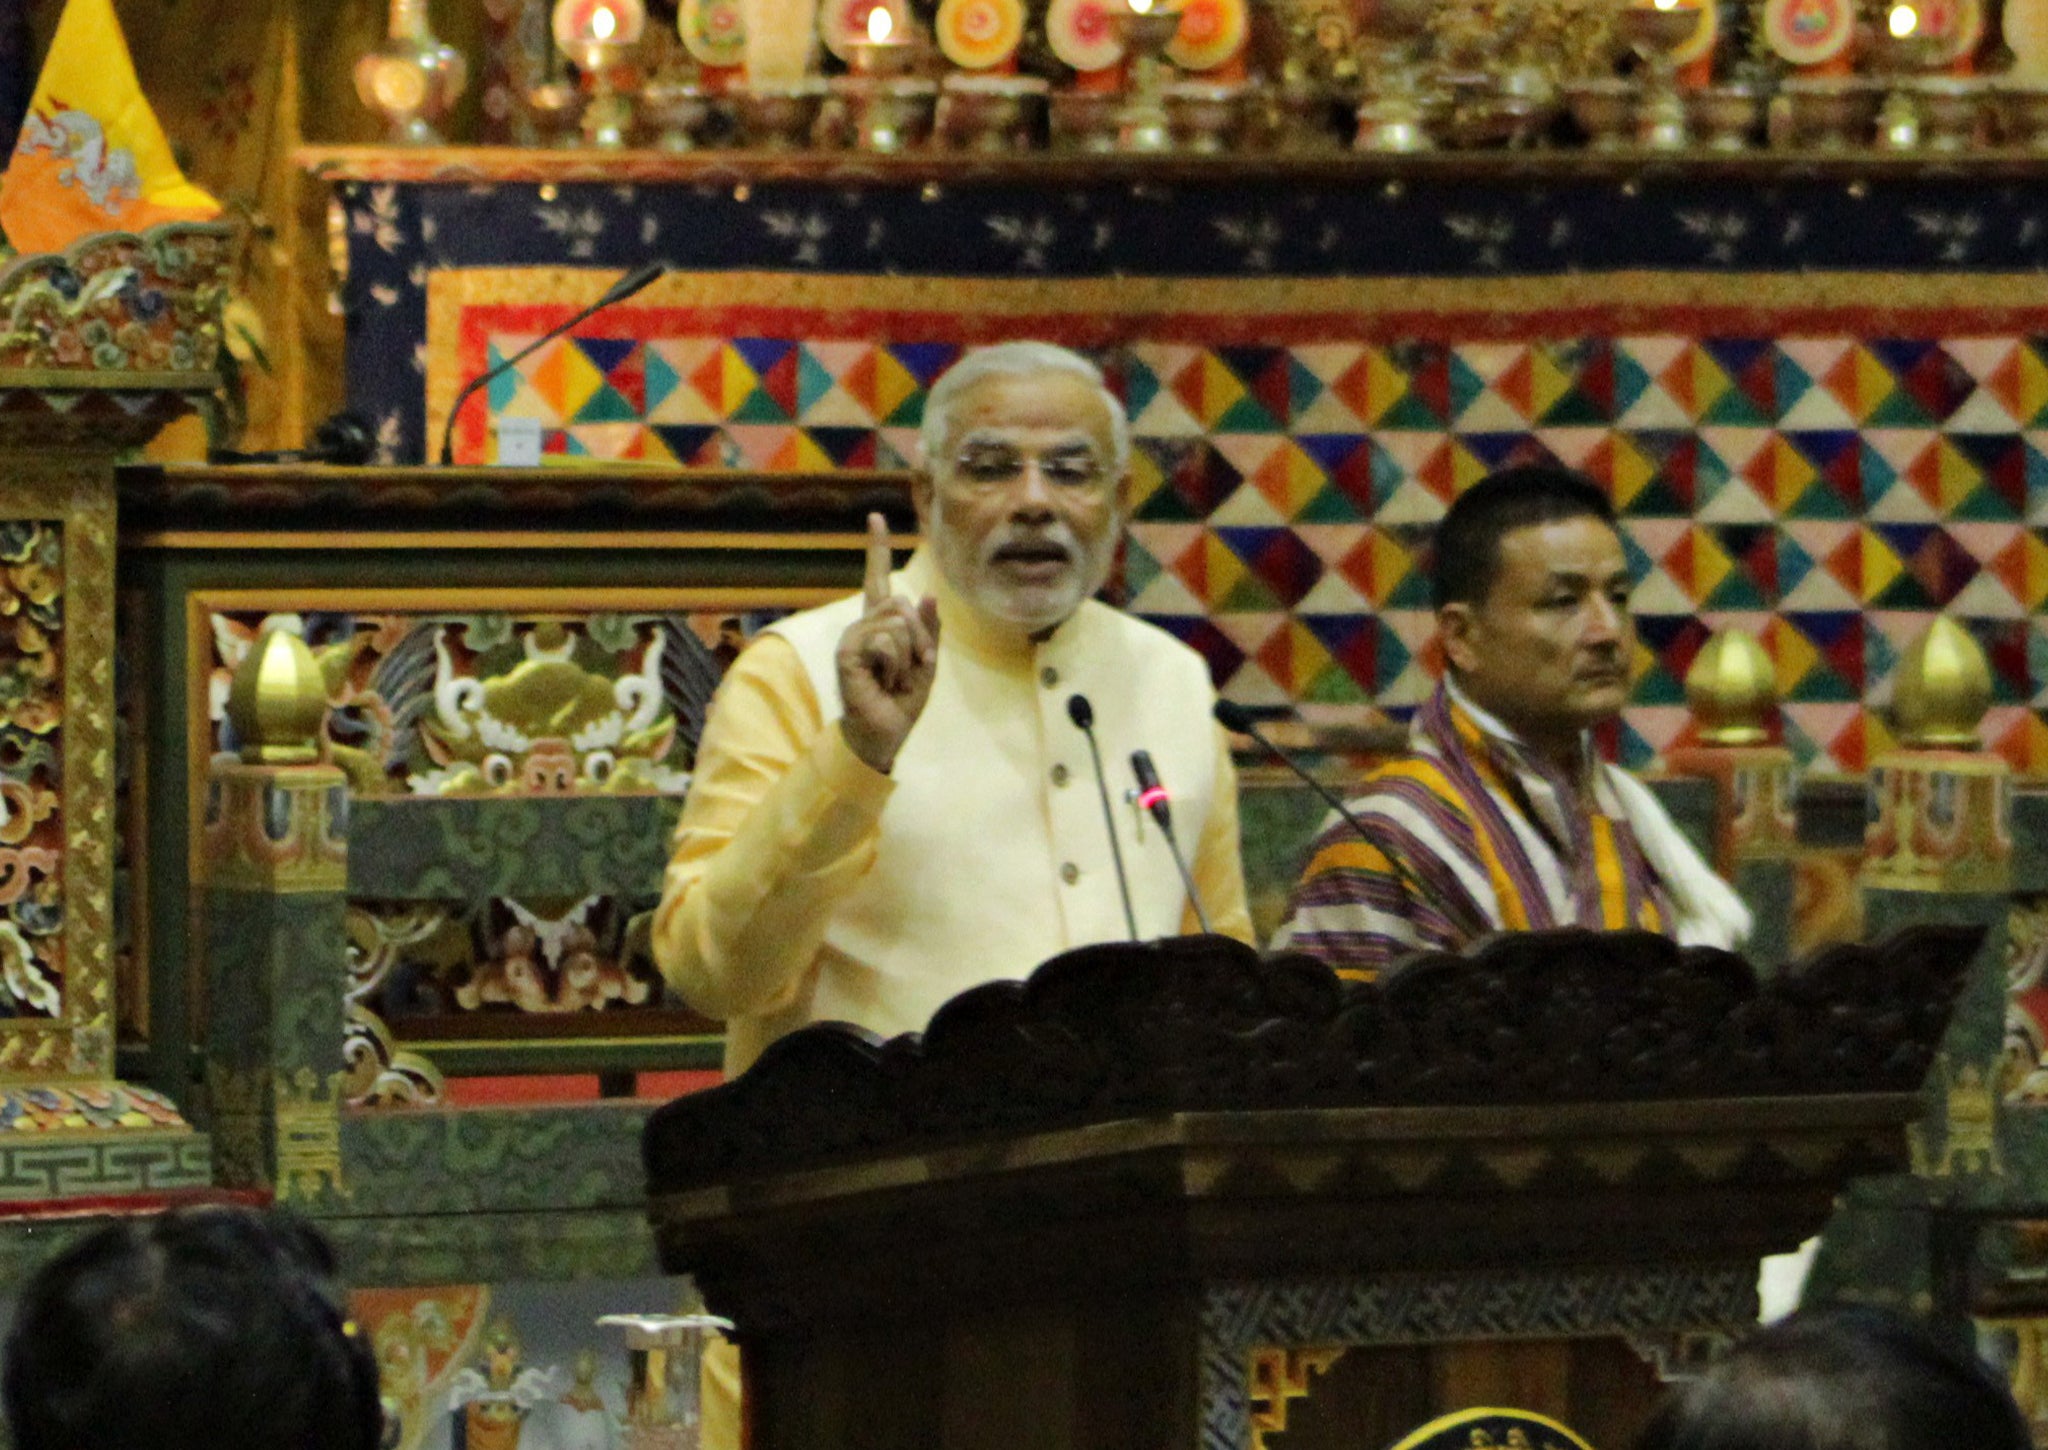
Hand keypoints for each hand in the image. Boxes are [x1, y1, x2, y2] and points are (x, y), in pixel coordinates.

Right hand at [836, 513, 939, 773]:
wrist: (885, 732)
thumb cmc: (902, 699)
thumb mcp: (927, 661)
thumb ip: (928, 629)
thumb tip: (926, 594)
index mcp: (881, 622)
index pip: (878, 578)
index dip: (876, 547)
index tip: (874, 517)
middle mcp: (864, 624)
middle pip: (903, 605)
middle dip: (921, 640)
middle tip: (912, 669)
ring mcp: (853, 637)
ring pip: (897, 624)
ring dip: (908, 657)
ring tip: (895, 678)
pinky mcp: (847, 653)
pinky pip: (885, 642)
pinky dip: (895, 666)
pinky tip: (882, 682)